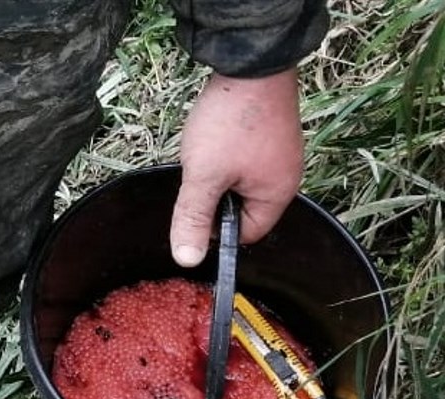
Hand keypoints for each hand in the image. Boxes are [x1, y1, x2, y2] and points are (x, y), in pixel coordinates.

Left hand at [170, 68, 303, 266]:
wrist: (252, 63)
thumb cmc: (231, 123)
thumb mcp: (204, 176)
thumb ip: (194, 218)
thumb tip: (187, 260)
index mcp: (278, 195)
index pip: (246, 234)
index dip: (216, 231)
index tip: (195, 211)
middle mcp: (286, 176)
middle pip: (244, 209)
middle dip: (216, 199)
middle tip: (199, 177)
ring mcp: (280, 153)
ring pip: (240, 183)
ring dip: (218, 176)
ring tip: (207, 154)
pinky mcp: (270, 134)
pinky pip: (244, 160)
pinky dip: (225, 156)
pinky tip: (214, 139)